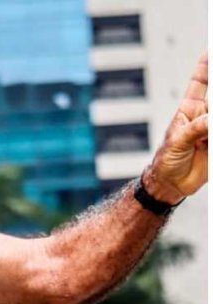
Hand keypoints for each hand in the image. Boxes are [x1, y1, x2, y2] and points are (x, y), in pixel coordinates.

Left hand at [146, 52, 207, 201]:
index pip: (202, 80)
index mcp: (190, 108)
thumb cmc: (166, 160)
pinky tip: (210, 140)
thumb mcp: (177, 142)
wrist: (171, 184)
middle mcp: (206, 114)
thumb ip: (196, 129)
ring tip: (208, 131)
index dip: (207, 64)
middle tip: (209, 111)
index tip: (211, 47)